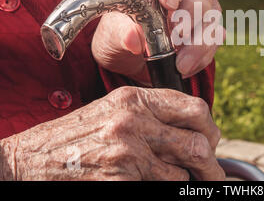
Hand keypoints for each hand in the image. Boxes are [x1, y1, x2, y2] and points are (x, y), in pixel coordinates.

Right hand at [0, 86, 224, 180]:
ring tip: (173, 178)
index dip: (210, 127)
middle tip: (211, 173)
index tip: (212, 140)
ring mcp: (128, 153)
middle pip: (197, 142)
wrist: (29, 161)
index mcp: (134, 98)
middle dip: (210, 162)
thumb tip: (190, 129)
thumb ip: (150, 113)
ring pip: (183, 173)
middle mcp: (134, 121)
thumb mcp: (112, 110)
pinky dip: (163, 186)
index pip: (193, 107)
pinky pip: (162, 186)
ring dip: (184, 180)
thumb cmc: (73, 137)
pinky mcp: (123, 180)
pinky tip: (148, 181)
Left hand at [91, 0, 224, 82]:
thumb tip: (134, 38)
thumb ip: (120, 34)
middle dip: (196, 4)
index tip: (167, 2)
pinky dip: (204, 53)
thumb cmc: (118, 37)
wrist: (130, 61)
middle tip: (181, 32)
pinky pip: (216, 36)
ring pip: (213, 8)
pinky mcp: (207, 26)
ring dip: (200, 38)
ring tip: (180, 63)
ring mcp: (197, 3)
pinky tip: (185, 67)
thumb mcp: (110, 37)